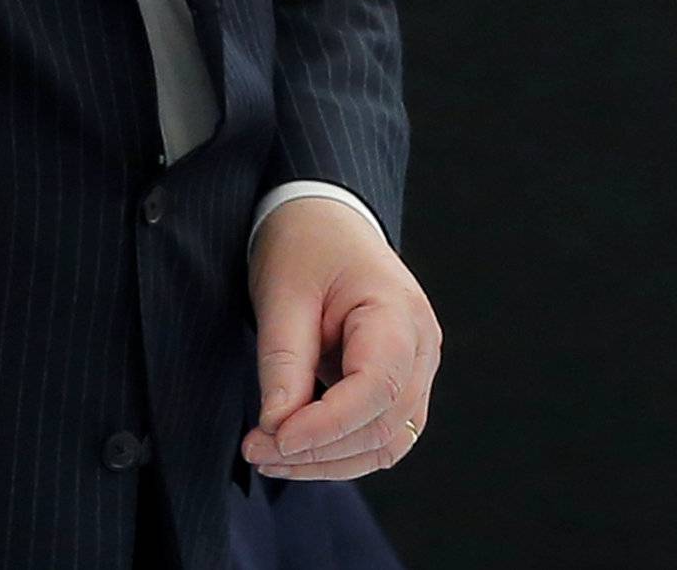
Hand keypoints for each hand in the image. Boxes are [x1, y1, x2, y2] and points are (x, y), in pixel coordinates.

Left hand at [240, 196, 440, 481]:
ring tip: (268, 455)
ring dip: (328, 460)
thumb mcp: (283, 293)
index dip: (327, 425)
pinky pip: (378, 432)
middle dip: (319, 450)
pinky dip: (338, 448)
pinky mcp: (398, 382)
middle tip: (256, 451)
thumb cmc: (306, 243)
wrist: (324, 216)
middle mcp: (420, 347)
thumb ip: (284, 361)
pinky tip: (295, 447)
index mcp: (399, 313)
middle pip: (382, 426)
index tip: (276, 439)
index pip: (375, 389)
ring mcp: (416, 368)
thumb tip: (277, 429)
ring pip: (384, 442)